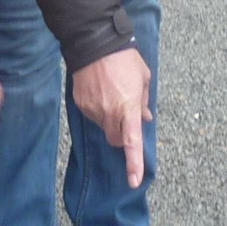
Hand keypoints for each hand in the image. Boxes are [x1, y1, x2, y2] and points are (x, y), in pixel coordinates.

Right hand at [71, 47, 152, 187]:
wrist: (94, 44)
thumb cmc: (124, 59)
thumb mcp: (143, 78)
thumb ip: (144, 102)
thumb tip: (145, 119)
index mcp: (129, 107)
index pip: (132, 142)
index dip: (133, 163)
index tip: (134, 181)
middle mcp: (110, 112)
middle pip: (115, 140)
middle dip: (122, 137)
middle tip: (126, 119)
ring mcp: (93, 109)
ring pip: (103, 128)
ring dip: (110, 121)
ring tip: (112, 95)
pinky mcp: (81, 104)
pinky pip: (92, 116)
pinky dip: (99, 111)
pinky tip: (100, 92)